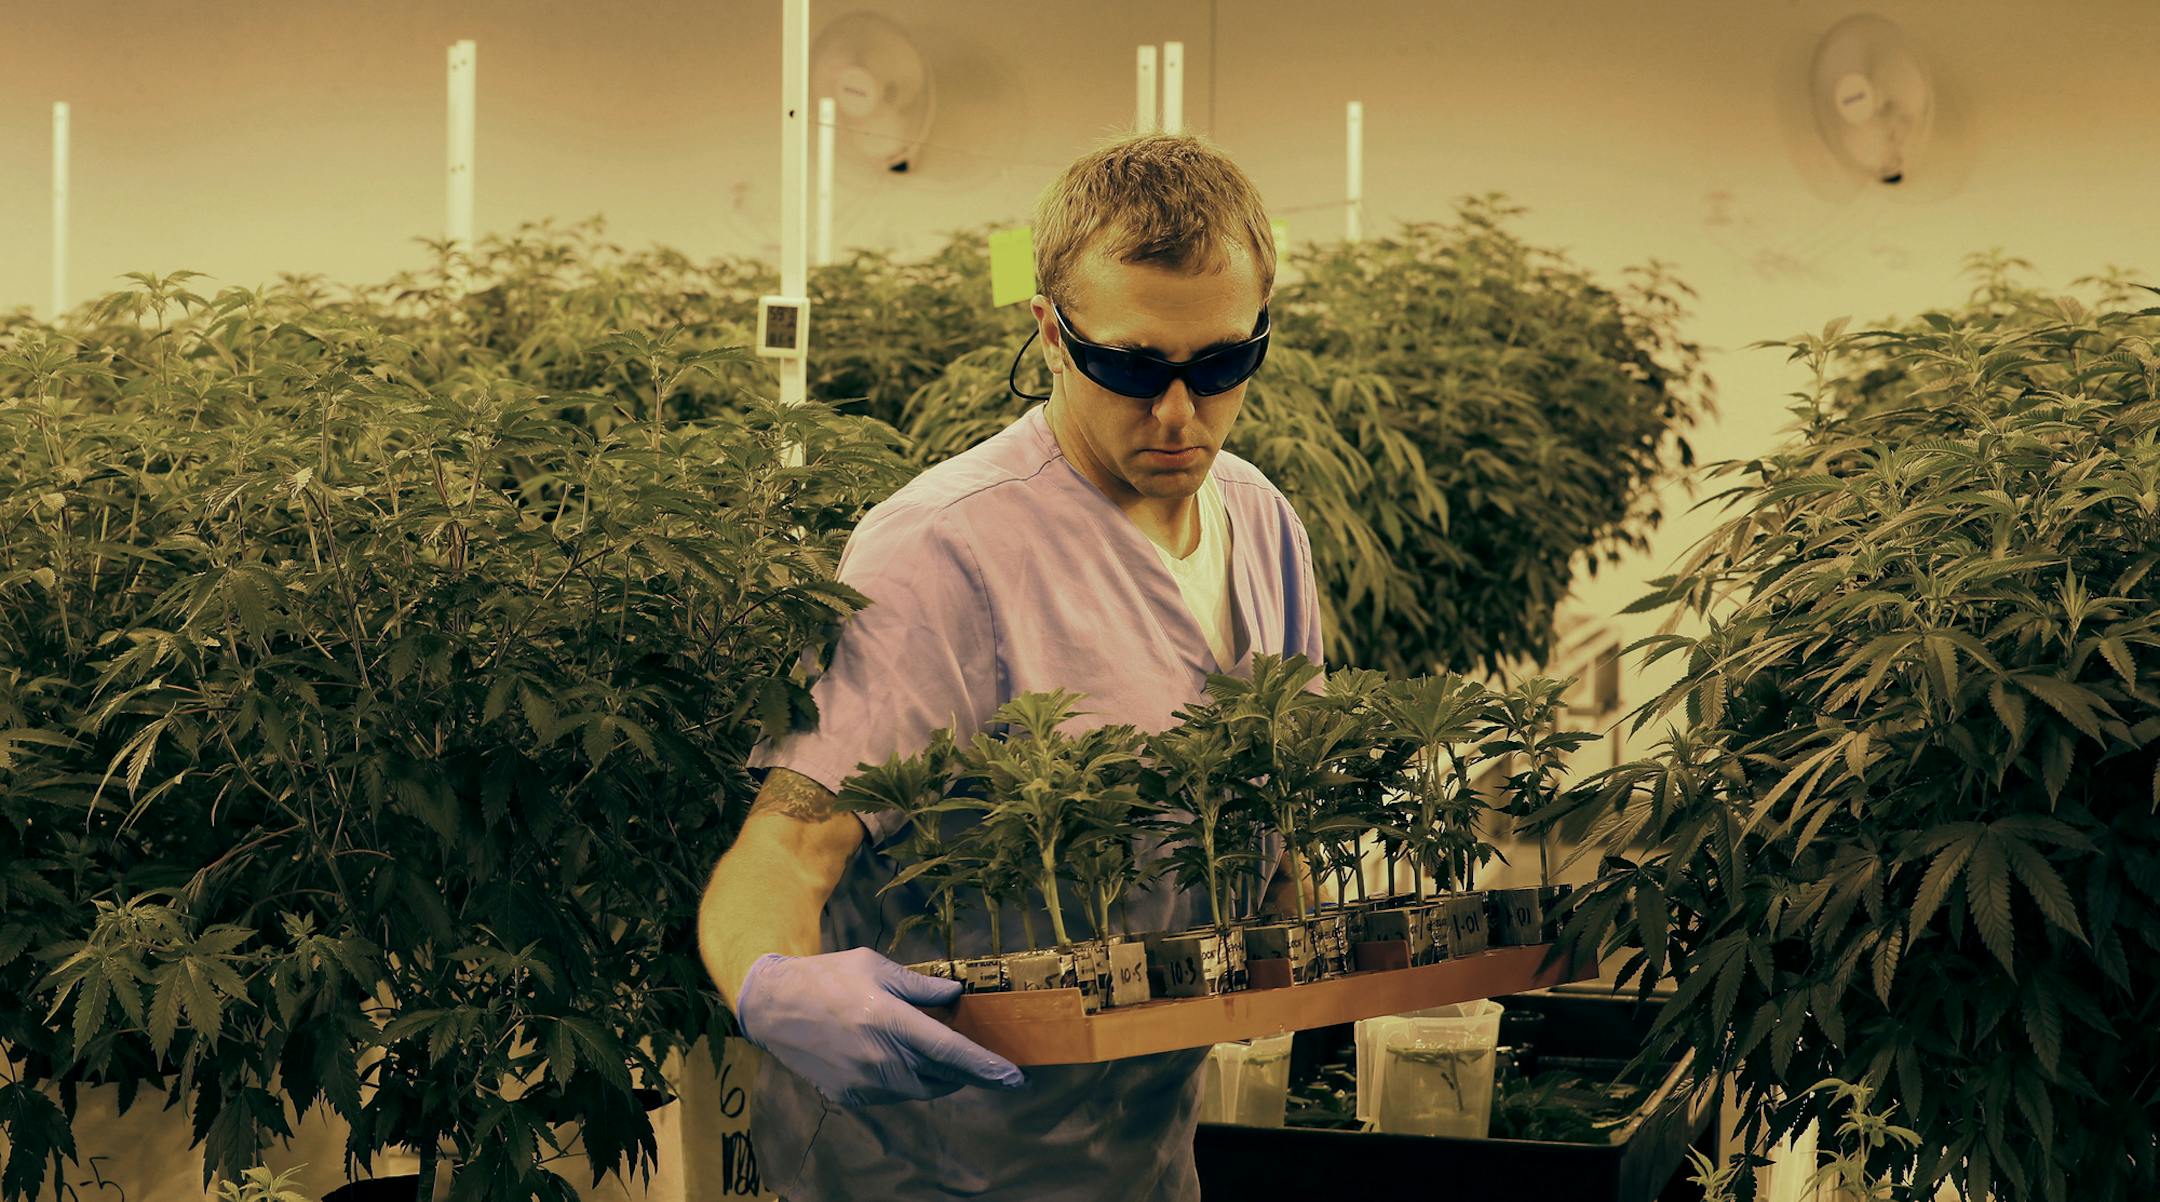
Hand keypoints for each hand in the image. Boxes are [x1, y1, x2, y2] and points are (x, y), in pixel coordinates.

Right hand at [736, 947, 1024, 1105]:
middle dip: (970, 1073)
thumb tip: (956, 995)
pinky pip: (894, 1094)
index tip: (1016, 1078)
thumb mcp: (876, 967)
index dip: (986, 1066)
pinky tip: (906, 1060)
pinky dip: (910, 1080)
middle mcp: (879, 1058)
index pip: (950, 1051)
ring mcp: (863, 1082)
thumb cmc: (828, 977)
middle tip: (992, 1067)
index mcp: (889, 1020)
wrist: (774, 1007)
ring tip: (947, 1058)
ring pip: (921, 1090)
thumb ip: (920, 985)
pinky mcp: (850, 1096)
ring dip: (941, 1077)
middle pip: (942, 1076)